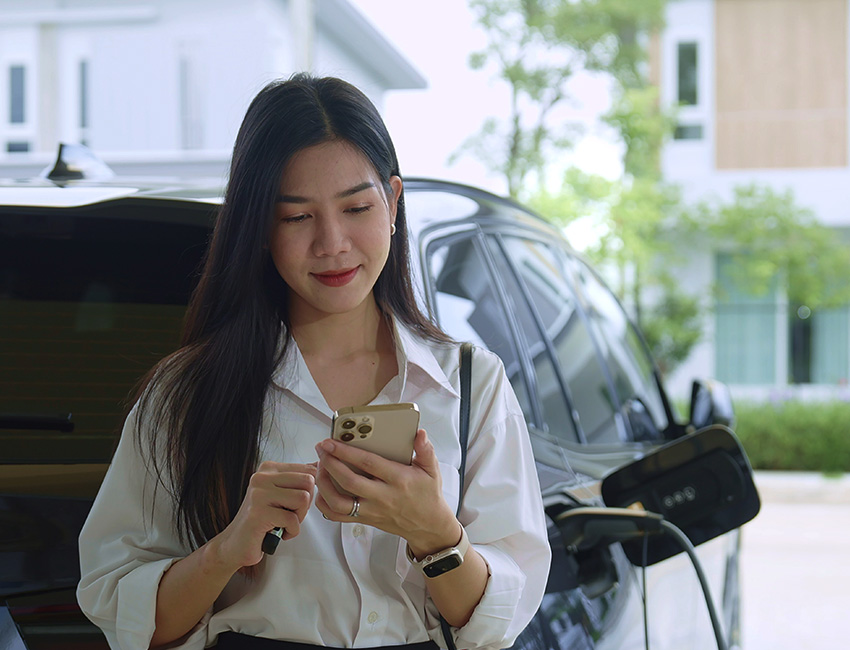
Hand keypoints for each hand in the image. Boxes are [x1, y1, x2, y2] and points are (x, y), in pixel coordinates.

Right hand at [212, 462, 315, 570]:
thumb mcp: (281, 493)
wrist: (236, 544)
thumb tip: (320, 465)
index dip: (310, 492)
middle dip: (306, 504)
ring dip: (299, 518)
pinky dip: (292, 531)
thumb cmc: (263, 519)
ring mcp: (258, 494)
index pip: (309, 470)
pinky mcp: (258, 513)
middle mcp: (262, 477)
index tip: (294, 504)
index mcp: (269, 469)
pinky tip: (279, 533)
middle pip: (308, 482)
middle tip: (291, 515)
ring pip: (302, 498)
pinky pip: (292, 519)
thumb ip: (298, 479)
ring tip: (284, 523)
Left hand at [314, 429, 460, 555]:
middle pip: (349, 482)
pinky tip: (322, 488)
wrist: (428, 525)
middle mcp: (382, 497)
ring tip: (319, 467)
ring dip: (324, 484)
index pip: (368, 464)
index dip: (347, 452)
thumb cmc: (428, 495)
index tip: (332, 441)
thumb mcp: (432, 470)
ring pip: (339, 502)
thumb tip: (419, 433)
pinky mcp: (365, 519)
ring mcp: (371, 510)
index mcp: (398, 480)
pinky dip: (324, 503)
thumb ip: (425, 450)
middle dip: (330, 464)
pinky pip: (338, 516)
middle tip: (321, 449)